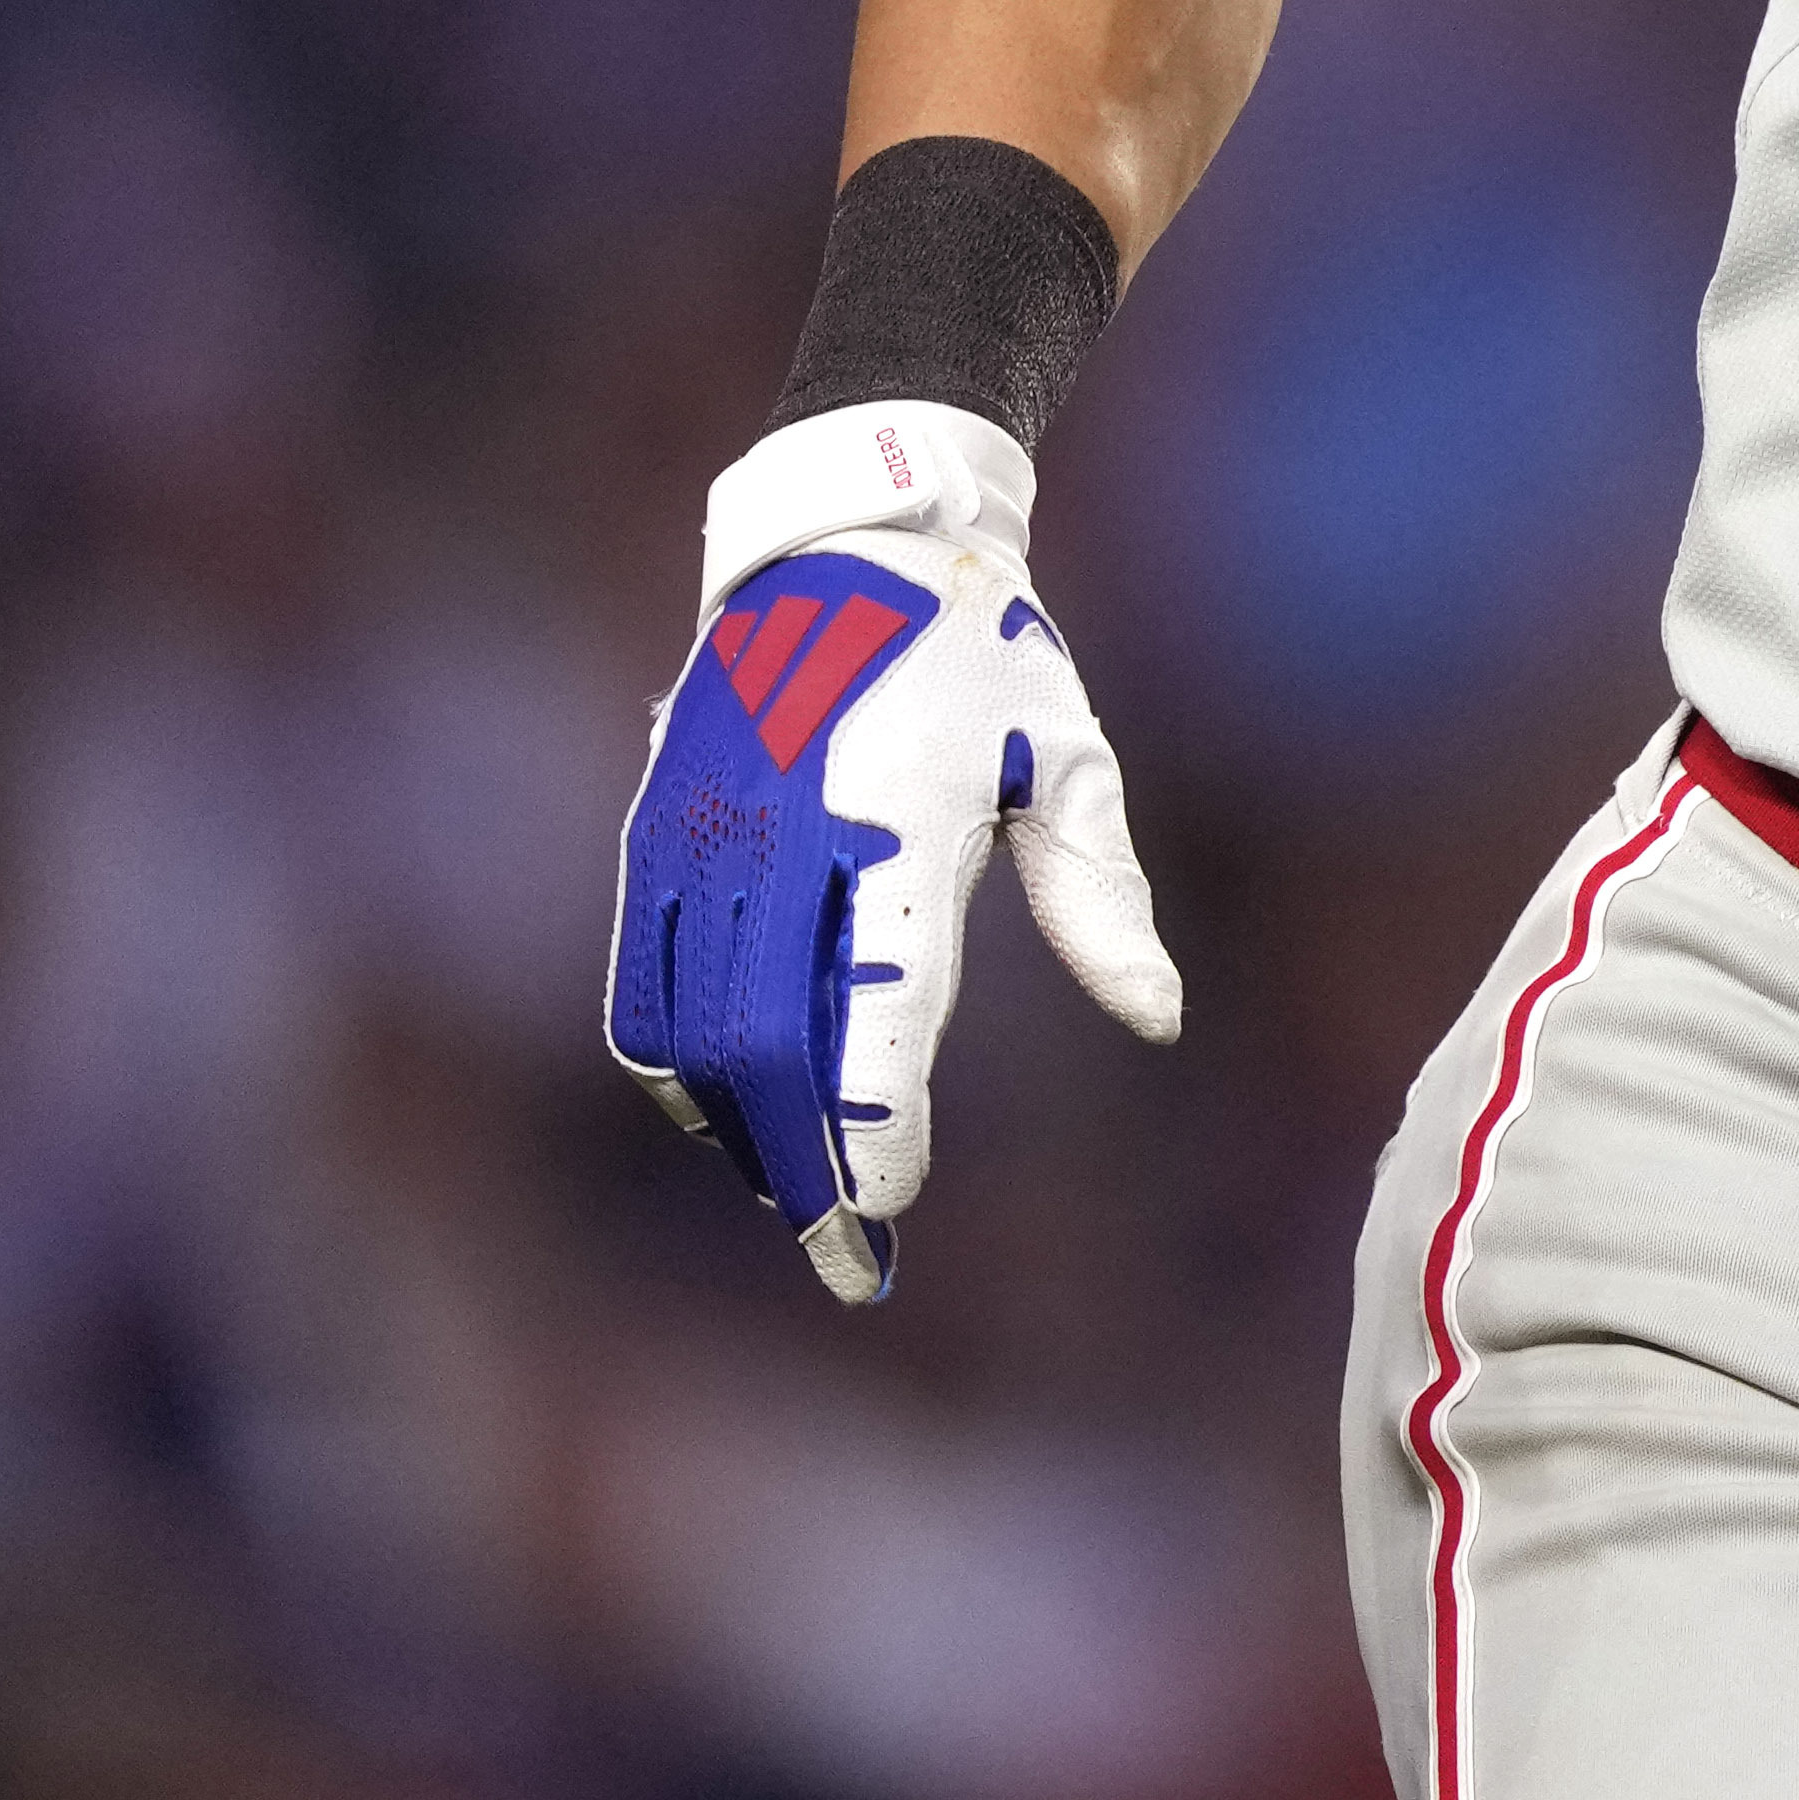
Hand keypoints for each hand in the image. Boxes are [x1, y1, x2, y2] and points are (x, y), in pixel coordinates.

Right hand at [605, 402, 1182, 1304]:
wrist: (850, 542)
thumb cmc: (984, 659)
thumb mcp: (1066, 762)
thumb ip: (1103, 899)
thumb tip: (1158, 1018)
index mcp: (896, 817)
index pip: (875, 1004)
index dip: (873, 1123)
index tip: (892, 1204)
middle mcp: (780, 835)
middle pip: (764, 1050)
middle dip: (801, 1167)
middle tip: (850, 1257)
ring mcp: (699, 836)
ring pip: (687, 1034)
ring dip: (739, 1132)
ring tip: (804, 1197)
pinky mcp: (650, 836)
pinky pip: (640, 987)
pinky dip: (681, 1070)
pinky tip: (738, 1114)